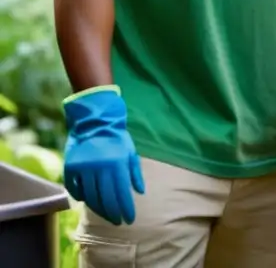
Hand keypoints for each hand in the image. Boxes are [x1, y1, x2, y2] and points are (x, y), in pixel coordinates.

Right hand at [62, 87, 145, 225]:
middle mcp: (99, 168)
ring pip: (90, 197)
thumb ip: (134, 173)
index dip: (126, 209)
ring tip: (106, 215)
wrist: (95, 121)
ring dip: (99, 209)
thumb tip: (139, 192)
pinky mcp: (70, 167)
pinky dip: (81, 197)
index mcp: (117, 164)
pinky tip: (88, 202)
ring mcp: (83, 168)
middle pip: (106, 198)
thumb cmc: (117, 138)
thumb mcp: (131, 152)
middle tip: (118, 222)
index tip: (129, 219)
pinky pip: (74, 188)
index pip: (122, 193)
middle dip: (113, 213)